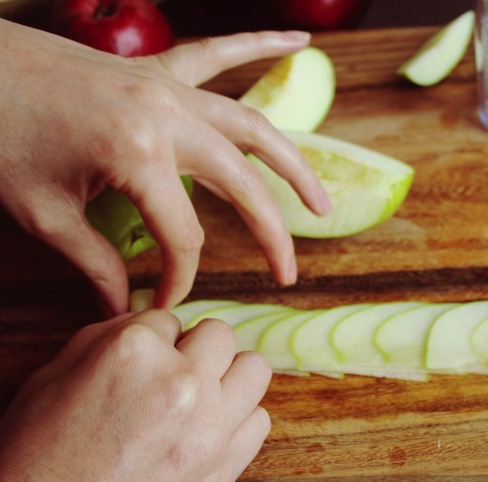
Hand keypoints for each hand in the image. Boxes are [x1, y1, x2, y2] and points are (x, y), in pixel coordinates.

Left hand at [0, 19, 330, 314]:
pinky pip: (220, 53)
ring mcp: (168, 88)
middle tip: (288, 273)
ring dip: (294, 165)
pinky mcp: (158, 69)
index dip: (181, 277)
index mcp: (139, 155)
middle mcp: (168, 117)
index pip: (184, 235)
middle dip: (271, 234)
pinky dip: (262, 46)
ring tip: (320, 202)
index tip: (166, 303)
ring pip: (253, 127)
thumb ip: (94, 263)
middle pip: (242, 185)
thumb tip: (121, 309)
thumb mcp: (44, 212)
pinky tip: (299, 42)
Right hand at [0, 310, 270, 481]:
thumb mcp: (54, 377)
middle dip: (195, 349)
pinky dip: (238, 420)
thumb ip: (109, 337)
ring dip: (228, 377)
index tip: (139, 367)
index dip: (151, 342)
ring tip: (201, 397)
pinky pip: (259, 419)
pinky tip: (208, 431)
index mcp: (133, 353)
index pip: (166, 318)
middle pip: (220, 334)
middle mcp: (181, 382)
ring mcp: (211, 425)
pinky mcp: (228, 464)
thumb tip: (151, 325)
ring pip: (254, 369)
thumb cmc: (38, 459)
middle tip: (173, 374)